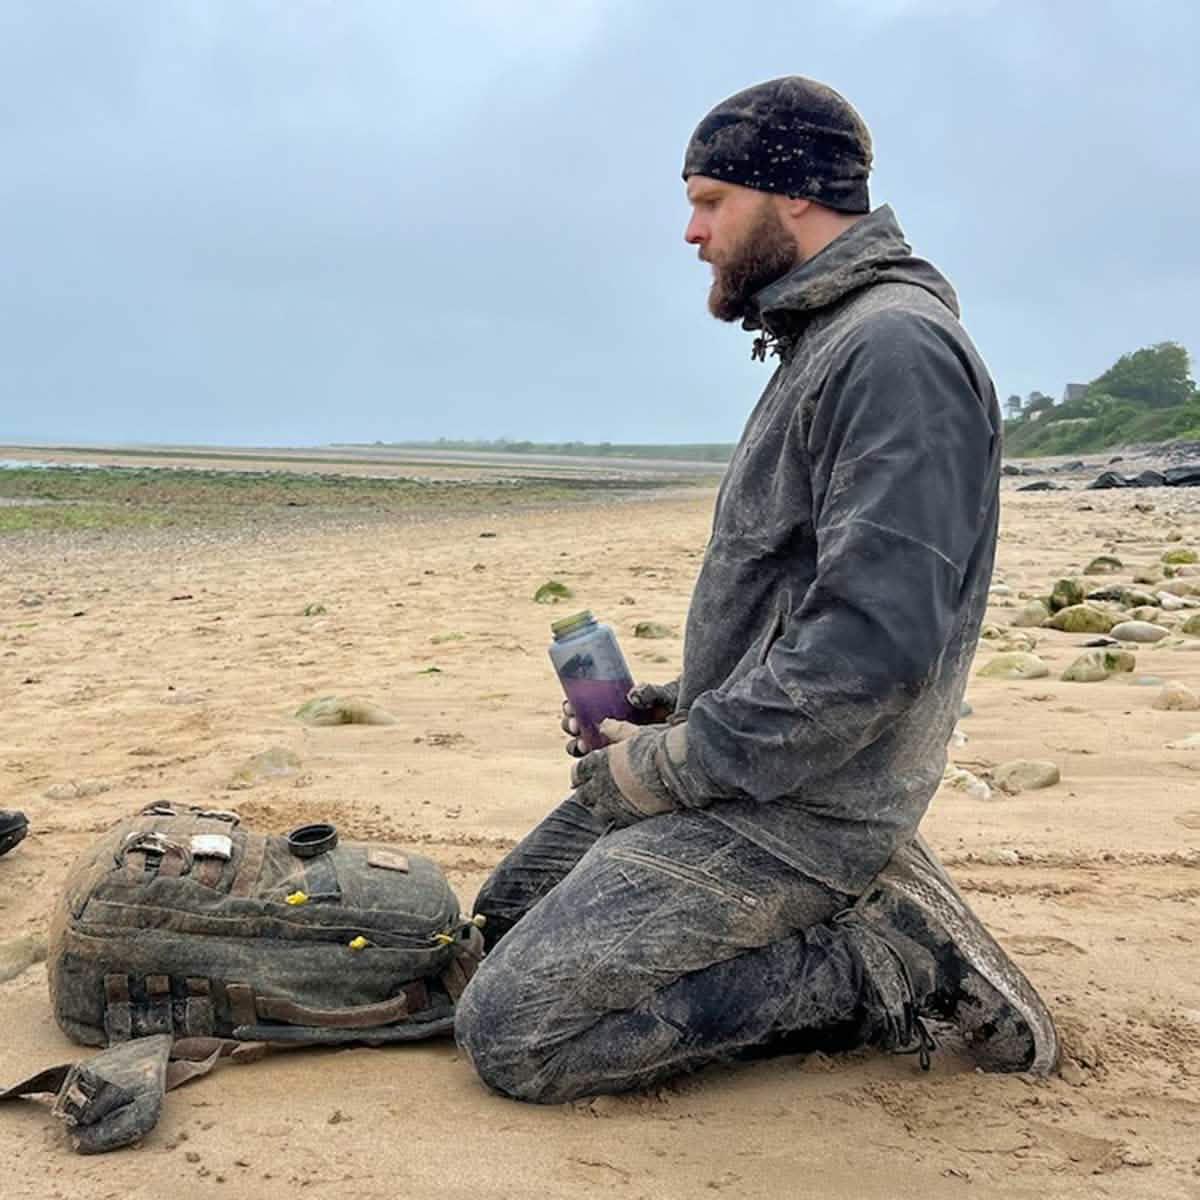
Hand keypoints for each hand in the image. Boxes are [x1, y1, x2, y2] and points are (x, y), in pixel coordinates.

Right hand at [560, 679, 679, 757]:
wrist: (688, 727)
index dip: (570, 708)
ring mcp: (611, 744)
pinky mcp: (618, 762)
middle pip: (577, 727)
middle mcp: (605, 725)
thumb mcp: (660, 697)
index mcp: (608, 705)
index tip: (569, 707)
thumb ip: (649, 692)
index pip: (580, 706)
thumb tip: (632, 695)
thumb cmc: (672, 708)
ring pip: (583, 746)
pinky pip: (597, 766)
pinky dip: (589, 766)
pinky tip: (591, 761)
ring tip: (583, 744)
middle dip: (571, 726)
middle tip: (576, 725)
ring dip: (576, 745)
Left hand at [570, 726, 675, 826]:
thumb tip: (603, 724)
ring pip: (597, 812)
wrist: (675, 769)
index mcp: (599, 763)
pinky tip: (626, 813)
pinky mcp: (628, 818)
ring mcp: (613, 804)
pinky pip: (616, 823)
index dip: (580, 775)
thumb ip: (616, 730)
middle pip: (583, 796)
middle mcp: (601, 786)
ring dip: (601, 808)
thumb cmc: (656, 747)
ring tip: (609, 804)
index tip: (583, 776)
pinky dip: (618, 818)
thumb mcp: (634, 733)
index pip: (577, 773)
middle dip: (587, 793)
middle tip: (595, 791)